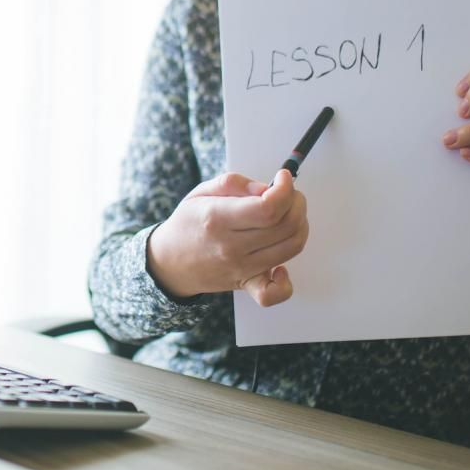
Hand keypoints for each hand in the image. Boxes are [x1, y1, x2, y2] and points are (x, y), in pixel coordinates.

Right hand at [147, 170, 307, 306]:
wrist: (169, 262)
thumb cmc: (188, 223)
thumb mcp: (201, 192)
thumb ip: (234, 183)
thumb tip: (266, 188)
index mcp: (217, 218)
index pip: (268, 208)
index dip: (285, 189)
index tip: (283, 177)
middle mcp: (231, 246)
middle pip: (286, 225)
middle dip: (296, 203)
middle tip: (288, 193)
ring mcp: (240, 268)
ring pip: (291, 247)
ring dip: (300, 226)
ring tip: (288, 215)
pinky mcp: (246, 284)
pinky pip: (274, 293)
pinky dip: (286, 281)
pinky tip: (280, 263)